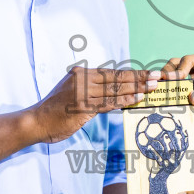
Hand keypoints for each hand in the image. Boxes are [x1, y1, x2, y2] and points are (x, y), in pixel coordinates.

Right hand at [31, 67, 157, 143]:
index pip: (111, 72)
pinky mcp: (82, 107)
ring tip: (152, 87)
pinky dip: (124, 101)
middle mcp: (82, 80)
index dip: (131, 74)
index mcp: (81, 73)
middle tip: (157, 76)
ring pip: (114, 89)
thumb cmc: (55, 110)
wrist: (36, 121)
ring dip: (136, 88)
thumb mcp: (72, 92)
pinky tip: (137, 99)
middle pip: (116, 78)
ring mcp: (82, 93)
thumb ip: (90, 89)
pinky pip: (108, 103)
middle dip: (139, 78)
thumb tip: (112, 90)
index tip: (147, 73)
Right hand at [163, 52, 193, 125]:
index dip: (178, 69)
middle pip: (178, 69)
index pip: (187, 60)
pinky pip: (188, 102)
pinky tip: (186, 117)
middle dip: (168, 78)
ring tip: (166, 104)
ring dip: (174, 96)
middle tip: (159, 87)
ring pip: (181, 88)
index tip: (173, 80)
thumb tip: (190, 99)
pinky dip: (185, 109)